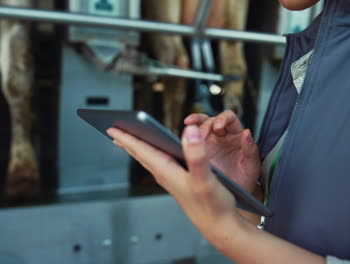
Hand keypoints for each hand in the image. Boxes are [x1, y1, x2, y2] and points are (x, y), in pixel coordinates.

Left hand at [107, 126, 239, 234]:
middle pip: (141, 155)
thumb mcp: (205, 178)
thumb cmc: (212, 205)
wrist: (219, 225)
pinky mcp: (180, 182)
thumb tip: (189, 131)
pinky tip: (157, 154)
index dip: (127, 137)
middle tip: (111, 130)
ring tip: (128, 141)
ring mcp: (172, 180)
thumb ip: (196, 154)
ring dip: (138, 149)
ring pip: (149, 160)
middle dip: (127, 142)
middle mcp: (166, 175)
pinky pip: (160, 164)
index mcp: (167, 171)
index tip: (111, 127)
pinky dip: (153, 155)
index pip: (142, 150)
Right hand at [184, 110, 260, 193]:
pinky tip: (182, 139)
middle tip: (202, 133)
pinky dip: (186, 136)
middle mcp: (222, 136)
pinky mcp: (198, 151)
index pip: (230, 119)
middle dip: (206, 123)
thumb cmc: (245, 182)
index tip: (218, 126)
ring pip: (199, 126)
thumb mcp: (251, 168)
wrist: (232, 198)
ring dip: (194, 124)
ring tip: (188, 127)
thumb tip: (247, 133)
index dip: (223, 119)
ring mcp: (209, 143)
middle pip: (212, 120)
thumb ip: (251, 150)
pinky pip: (191, 140)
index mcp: (237, 136)